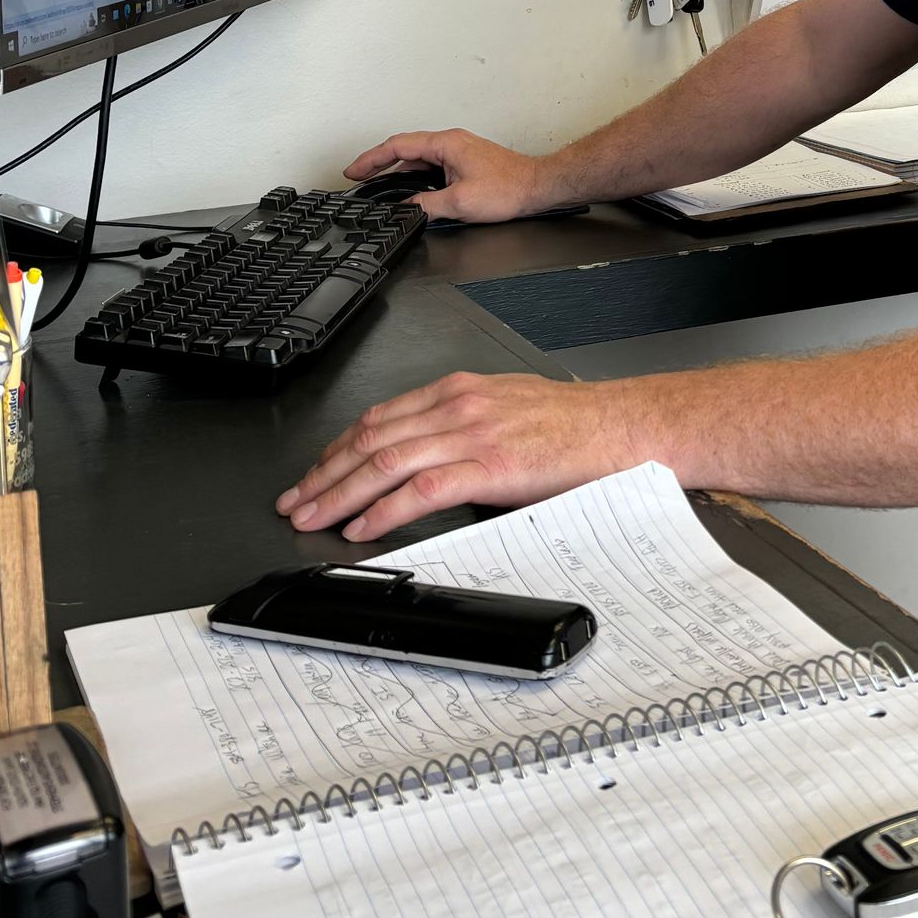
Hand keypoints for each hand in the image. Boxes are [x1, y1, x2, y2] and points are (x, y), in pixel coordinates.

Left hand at [276, 372, 646, 541]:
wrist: (623, 426)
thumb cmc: (576, 426)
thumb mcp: (508, 409)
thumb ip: (464, 426)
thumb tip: (429, 459)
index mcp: (459, 390)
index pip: (381, 416)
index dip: (338, 447)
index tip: (316, 471)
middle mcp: (458, 405)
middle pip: (371, 437)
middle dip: (324, 472)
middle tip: (294, 500)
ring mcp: (472, 434)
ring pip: (386, 461)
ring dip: (340, 493)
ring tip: (313, 517)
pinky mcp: (490, 466)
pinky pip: (422, 488)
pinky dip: (385, 509)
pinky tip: (363, 527)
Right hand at [343, 128, 551, 223]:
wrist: (537, 187)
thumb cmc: (509, 188)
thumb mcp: (460, 203)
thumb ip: (427, 205)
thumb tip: (406, 209)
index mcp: (445, 144)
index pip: (397, 146)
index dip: (371, 159)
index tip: (353, 170)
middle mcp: (450, 142)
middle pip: (404, 148)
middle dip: (378, 162)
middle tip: (358, 176)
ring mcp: (458, 151)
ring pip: (418, 158)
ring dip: (397, 170)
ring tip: (378, 185)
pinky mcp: (465, 161)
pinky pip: (431, 165)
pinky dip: (415, 175)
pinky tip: (410, 190)